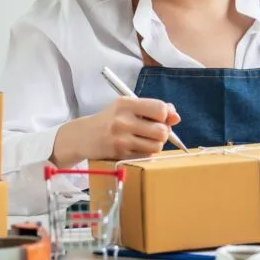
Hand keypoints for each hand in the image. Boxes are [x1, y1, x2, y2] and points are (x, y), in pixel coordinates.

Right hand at [54, 97, 180, 164]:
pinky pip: (146, 155)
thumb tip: (176, 117)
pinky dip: (146, 152)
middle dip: (163, 132)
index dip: (165, 115)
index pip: (160, 109)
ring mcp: (121, 139)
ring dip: (155, 144)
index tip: (159, 117)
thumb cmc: (111, 119)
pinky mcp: (120, 154)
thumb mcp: (128, 107)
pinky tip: (136, 147)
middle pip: (162, 130)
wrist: (83, 136)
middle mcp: (123, 120)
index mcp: (126, 104)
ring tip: (145, 139)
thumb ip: (154, 108)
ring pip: (156, 146)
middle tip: (154, 131)